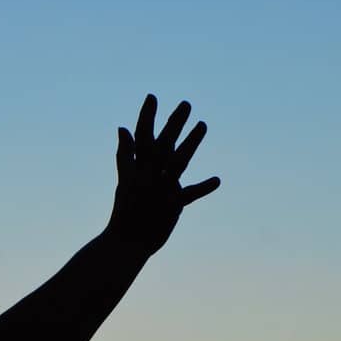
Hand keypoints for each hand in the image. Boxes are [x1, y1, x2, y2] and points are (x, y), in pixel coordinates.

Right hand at [105, 95, 218, 255]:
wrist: (124, 244)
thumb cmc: (125, 213)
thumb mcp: (124, 181)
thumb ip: (126, 154)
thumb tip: (122, 128)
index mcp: (135, 170)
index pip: (140, 138)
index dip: (146, 117)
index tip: (152, 97)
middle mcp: (147, 176)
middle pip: (162, 145)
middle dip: (173, 124)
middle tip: (186, 104)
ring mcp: (160, 190)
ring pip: (176, 162)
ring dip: (190, 143)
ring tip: (203, 125)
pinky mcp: (172, 206)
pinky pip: (189, 195)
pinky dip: (203, 187)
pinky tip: (217, 180)